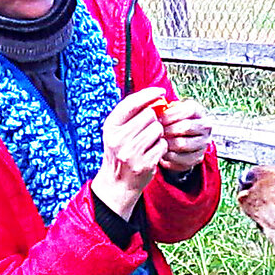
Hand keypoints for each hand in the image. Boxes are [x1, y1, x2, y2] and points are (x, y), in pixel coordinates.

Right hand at [91, 88, 168, 220]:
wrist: (117, 183)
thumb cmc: (121, 151)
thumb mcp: (118, 131)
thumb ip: (132, 114)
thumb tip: (156, 98)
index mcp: (110, 127)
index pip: (131, 103)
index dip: (148, 94)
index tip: (161, 91)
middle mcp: (118, 139)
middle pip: (149, 115)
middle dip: (153, 120)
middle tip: (147, 130)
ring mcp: (131, 152)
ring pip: (158, 129)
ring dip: (158, 135)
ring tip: (148, 143)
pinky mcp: (144, 164)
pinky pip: (163, 145)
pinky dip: (161, 148)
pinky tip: (152, 153)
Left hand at [157, 98, 211, 173]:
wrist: (180, 141)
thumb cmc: (171, 123)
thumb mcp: (169, 112)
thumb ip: (164, 109)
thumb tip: (153, 110)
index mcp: (198, 111)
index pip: (188, 110)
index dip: (171, 114)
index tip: (158, 118)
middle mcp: (205, 126)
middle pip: (186, 126)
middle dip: (168, 129)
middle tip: (155, 132)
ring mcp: (203, 143)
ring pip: (183, 144)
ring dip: (167, 143)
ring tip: (156, 142)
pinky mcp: (197, 158)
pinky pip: (181, 158)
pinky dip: (168, 156)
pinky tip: (160, 152)